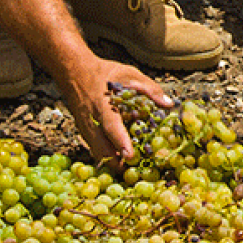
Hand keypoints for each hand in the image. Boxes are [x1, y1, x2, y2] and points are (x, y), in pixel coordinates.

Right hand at [58, 56, 173, 165]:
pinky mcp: (84, 133)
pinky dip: (108, 156)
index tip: (130, 156)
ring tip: (133, 167)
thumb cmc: (104, 73)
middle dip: (118, 163)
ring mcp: (85, 129)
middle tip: (138, 169)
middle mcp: (91, 121)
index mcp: (103, 106)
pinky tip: (121, 157)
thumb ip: (149, 89)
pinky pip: (95, 149)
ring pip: (98, 153)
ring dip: (113, 162)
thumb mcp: (129, 74)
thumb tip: (168, 104)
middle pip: (102, 149)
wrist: (74, 72)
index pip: (111, 127)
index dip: (121, 142)